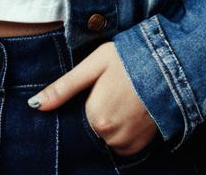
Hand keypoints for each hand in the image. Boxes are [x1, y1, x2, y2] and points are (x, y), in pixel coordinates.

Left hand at [28, 41, 158, 156]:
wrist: (171, 64)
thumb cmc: (129, 59)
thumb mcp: (93, 65)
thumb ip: (63, 88)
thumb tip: (34, 104)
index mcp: (96, 116)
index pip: (78, 115)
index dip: (87, 99)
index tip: (99, 87)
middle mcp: (112, 136)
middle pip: (92, 127)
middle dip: (98, 110)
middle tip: (113, 89)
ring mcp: (129, 143)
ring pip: (107, 137)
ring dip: (111, 122)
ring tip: (124, 97)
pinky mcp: (143, 145)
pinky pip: (123, 144)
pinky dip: (124, 131)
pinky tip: (132, 109)